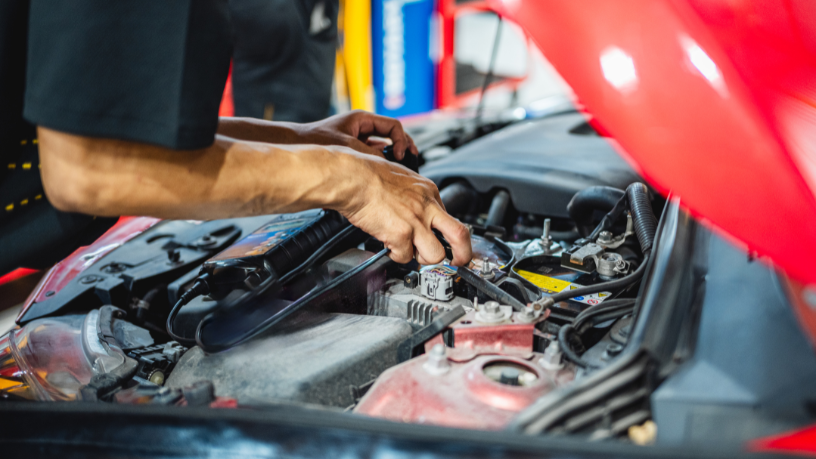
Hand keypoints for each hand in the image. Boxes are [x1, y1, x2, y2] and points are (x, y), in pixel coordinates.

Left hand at [296, 110, 417, 159]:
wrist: (298, 145)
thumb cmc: (317, 140)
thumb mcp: (348, 147)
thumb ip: (370, 154)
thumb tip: (389, 164)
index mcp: (363, 119)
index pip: (393, 126)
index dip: (402, 140)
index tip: (401, 155)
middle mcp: (363, 127)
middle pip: (393, 134)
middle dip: (403, 146)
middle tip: (411, 158)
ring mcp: (359, 138)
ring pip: (384, 145)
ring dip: (392, 155)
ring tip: (400, 166)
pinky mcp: (354, 149)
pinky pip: (374, 154)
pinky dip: (381, 161)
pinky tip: (383, 170)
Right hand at [334, 149, 471, 265]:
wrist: (353, 177)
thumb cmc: (368, 174)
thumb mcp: (403, 178)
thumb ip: (414, 196)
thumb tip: (415, 210)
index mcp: (428, 191)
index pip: (449, 218)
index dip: (445, 234)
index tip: (444, 241)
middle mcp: (426, 207)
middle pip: (459, 235)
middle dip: (463, 254)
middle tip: (458, 262)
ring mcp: (415, 222)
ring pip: (435, 255)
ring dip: (423, 258)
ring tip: (410, 251)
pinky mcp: (400, 234)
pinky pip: (405, 257)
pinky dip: (396, 255)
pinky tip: (389, 245)